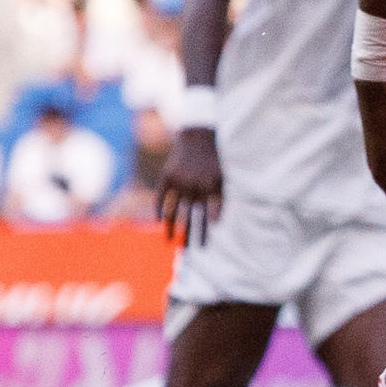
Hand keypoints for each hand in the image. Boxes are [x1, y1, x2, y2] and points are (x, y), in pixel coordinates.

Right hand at [156, 129, 222, 245]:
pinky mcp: (167, 176)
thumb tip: (217, 221)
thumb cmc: (218, 157)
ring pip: (174, 210)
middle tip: (190, 252)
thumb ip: (222, 196)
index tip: (206, 248)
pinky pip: (161, 197)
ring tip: (170, 241)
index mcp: (213, 186)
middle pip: (192, 217)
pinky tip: (160, 222)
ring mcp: (179, 181)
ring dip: (172, 228)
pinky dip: (160, 210)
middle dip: (191, 235)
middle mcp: (195, 185)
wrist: (199, 135)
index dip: (207, 231)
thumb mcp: (226, 175)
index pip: (210, 215)